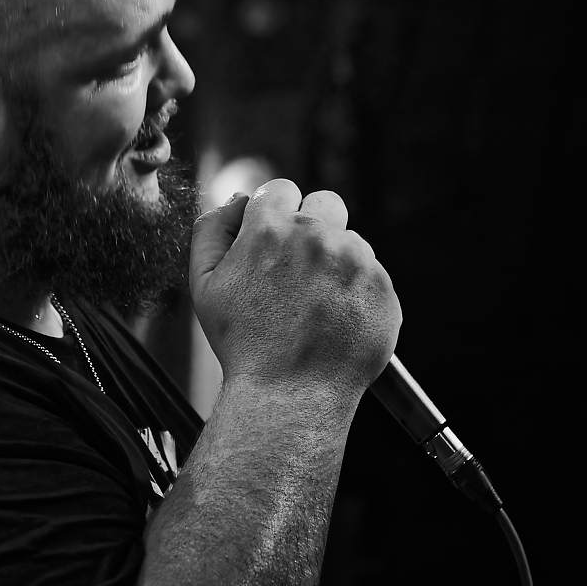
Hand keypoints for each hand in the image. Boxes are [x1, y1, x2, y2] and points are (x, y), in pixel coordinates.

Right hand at [189, 180, 401, 397]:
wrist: (289, 394)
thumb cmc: (242, 343)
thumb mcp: (204, 284)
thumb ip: (211, 229)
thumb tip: (237, 200)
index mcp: (269, 228)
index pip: (282, 190)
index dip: (276, 215)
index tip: (275, 245)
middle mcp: (316, 236)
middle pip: (324, 203)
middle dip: (312, 227)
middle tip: (298, 272)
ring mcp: (355, 261)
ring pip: (350, 241)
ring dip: (336, 263)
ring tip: (315, 307)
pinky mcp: (382, 288)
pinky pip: (372, 275)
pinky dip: (357, 293)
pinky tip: (336, 321)